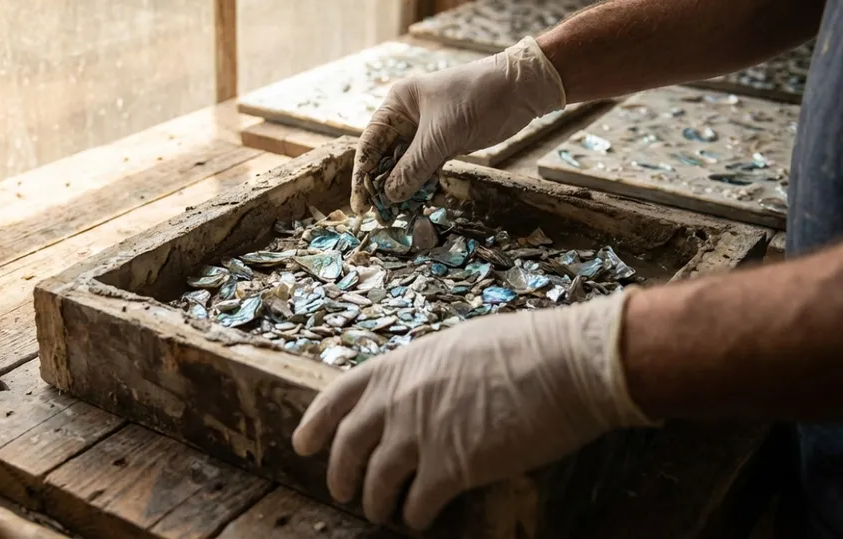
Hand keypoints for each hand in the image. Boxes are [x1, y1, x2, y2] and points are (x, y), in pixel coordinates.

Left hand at [291, 290, 655, 529]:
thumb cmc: (523, 347)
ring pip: (376, 482)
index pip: (338, 395)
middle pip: (348, 447)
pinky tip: (420, 520)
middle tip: (341, 492)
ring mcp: (421, 435)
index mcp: (399, 366)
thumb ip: (427, 372)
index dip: (316, 423)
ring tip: (382, 513)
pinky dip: (414, 516)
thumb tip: (421, 391)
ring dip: (375, 503)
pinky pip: (417, 503)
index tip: (303, 444)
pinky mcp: (451, 468)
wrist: (564, 363)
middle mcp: (399, 400)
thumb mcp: (456, 345)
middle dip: (340, 475)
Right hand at [351, 36, 565, 213]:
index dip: (363, 175)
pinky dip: (420, 184)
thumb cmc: (477, 99)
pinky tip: (415, 202)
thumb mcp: (442, 135)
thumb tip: (390, 195)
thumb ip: (414, 167)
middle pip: (384, 156)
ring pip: (404, 165)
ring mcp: (425, 131)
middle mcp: (406, 117)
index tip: (360, 203)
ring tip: (394, 214)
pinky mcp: (443, 143)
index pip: (370, 144)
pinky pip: (424, 168)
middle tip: (379, 214)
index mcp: (397, 104)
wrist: (521, 89)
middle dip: (380, 185)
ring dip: (400, 188)